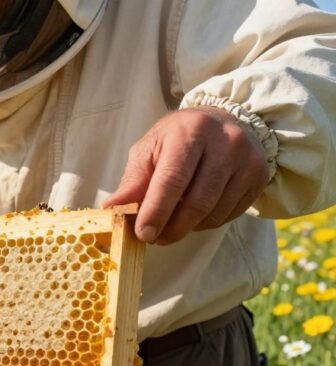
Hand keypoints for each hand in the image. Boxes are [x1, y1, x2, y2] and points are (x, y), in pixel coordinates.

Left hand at [102, 107, 269, 244]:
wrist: (223, 121)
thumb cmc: (178, 138)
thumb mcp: (150, 149)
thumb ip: (133, 180)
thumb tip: (112, 209)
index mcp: (192, 130)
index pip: (173, 179)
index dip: (156, 211)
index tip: (143, 234)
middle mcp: (226, 141)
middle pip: (198, 201)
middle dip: (172, 228)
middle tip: (154, 239)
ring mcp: (248, 159)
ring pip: (214, 212)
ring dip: (188, 228)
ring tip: (172, 225)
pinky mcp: (260, 176)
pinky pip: (229, 215)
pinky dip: (206, 223)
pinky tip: (195, 215)